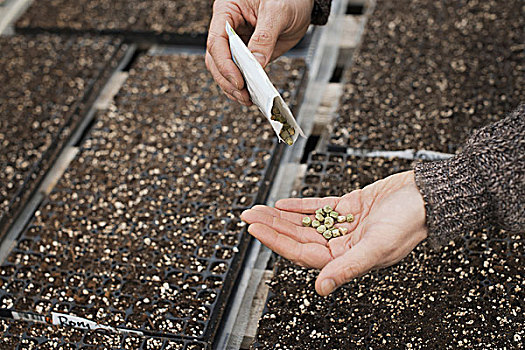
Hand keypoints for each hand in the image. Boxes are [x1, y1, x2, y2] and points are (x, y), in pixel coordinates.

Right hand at [206, 0, 313, 105]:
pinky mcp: (250, 56)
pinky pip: (242, 74)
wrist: (302, 2)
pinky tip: (252, 95)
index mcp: (227, 11)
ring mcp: (238, 44)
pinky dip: (246, 86)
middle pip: (217, 60)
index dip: (225, 64)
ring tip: (247, 99)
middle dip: (227, 80)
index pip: (217, 41)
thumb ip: (265, 37)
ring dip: (234, 88)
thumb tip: (256, 64)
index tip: (238, 80)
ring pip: (225, 70)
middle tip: (243, 94)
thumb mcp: (278, 11)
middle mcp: (228, 29)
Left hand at [241, 171, 427, 295]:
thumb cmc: (410, 222)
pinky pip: (319, 209)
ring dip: (282, 216)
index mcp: (346, 258)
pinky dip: (300, 206)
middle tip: (249, 215)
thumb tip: (321, 288)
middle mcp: (342, 244)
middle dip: (272, 226)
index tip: (255, 229)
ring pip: (304, 222)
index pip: (301, 252)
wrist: (428, 197)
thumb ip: (347, 267)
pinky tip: (284, 203)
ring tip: (260, 208)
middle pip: (298, 237)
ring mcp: (343, 225)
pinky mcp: (348, 207)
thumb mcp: (376, 246)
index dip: (275, 241)